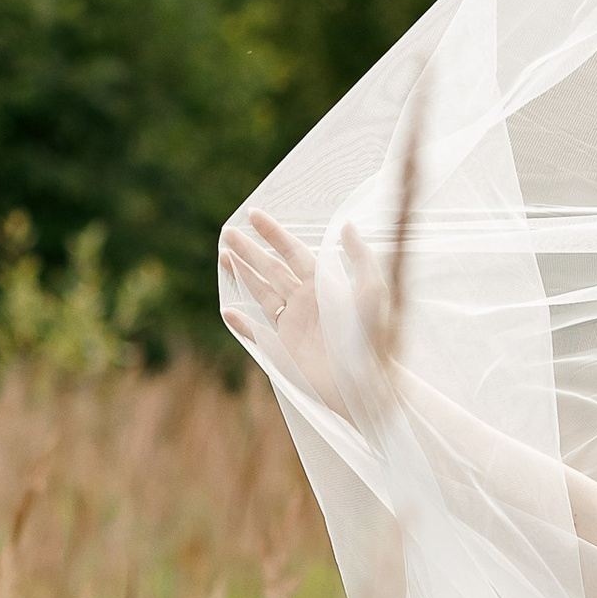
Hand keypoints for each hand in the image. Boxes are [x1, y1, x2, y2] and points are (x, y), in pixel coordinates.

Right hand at [222, 209, 397, 423]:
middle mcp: (305, 302)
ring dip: (243, 275)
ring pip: (262, 293)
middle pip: (271, 269)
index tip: (253, 214)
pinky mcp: (283, 349)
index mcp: (323, 286)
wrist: (364, 382)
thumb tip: (347, 225)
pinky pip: (257, 332)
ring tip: (224, 255)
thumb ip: (360, 257)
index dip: (273, 233)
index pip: (293, 252)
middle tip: (227, 233)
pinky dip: (241, 323)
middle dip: (250, 250)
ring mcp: (293, 325)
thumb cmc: (372, 337)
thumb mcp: (372, 291)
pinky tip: (228, 310)